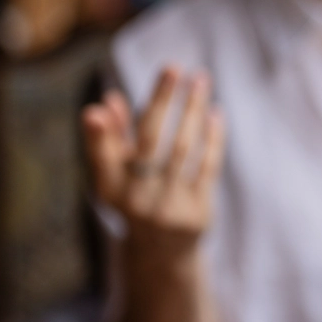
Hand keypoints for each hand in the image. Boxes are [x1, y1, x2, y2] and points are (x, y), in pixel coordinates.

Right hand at [82, 66, 225, 263]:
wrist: (162, 254)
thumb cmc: (136, 200)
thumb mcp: (115, 175)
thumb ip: (110, 139)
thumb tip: (106, 101)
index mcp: (110, 188)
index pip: (108, 149)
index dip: (110, 124)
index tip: (115, 92)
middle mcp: (137, 199)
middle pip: (152, 141)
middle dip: (163, 101)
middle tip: (175, 67)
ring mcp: (169, 208)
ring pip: (183, 149)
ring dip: (192, 110)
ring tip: (200, 81)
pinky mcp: (197, 214)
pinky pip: (207, 166)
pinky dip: (212, 137)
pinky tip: (215, 113)